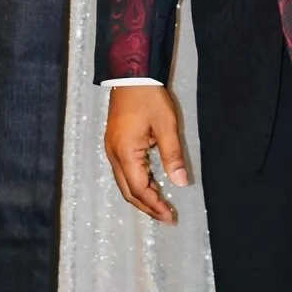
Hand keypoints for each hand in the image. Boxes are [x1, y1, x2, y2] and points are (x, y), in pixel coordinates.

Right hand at [104, 85, 188, 222]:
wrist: (131, 74)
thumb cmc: (149, 97)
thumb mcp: (166, 124)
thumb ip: (172, 155)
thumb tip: (180, 183)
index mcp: (125, 153)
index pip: (140, 189)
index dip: (155, 205)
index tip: (171, 216)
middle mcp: (114, 155)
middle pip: (128, 192)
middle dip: (147, 206)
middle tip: (167, 217)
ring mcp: (111, 149)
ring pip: (124, 183)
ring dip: (141, 196)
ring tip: (160, 205)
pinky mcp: (115, 144)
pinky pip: (123, 172)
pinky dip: (137, 183)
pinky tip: (151, 184)